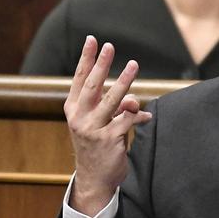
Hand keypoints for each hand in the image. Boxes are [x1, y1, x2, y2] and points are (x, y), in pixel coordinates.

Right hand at [64, 36, 152, 215]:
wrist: (94, 178)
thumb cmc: (96, 145)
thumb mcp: (98, 123)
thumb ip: (113, 106)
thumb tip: (131, 99)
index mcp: (73, 109)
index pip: (79, 79)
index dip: (86, 59)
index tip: (92, 40)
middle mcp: (79, 117)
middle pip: (92, 85)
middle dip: (102, 64)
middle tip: (110, 46)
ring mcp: (92, 129)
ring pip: (112, 100)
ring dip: (124, 82)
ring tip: (133, 66)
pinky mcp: (108, 140)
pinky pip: (127, 120)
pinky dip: (138, 115)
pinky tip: (145, 116)